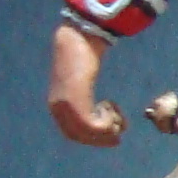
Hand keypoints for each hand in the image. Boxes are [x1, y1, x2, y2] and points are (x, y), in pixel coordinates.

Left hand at [46, 23, 124, 146]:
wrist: (76, 39)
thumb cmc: (80, 55)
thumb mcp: (78, 79)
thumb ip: (80, 94)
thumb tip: (94, 106)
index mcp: (57, 105)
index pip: (73, 135)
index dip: (94, 138)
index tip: (112, 133)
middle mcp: (58, 109)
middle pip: (81, 137)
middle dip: (103, 138)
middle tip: (120, 131)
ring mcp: (66, 106)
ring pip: (89, 134)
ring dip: (109, 128)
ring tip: (117, 114)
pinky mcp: (76, 101)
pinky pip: (94, 125)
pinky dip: (108, 121)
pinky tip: (111, 104)